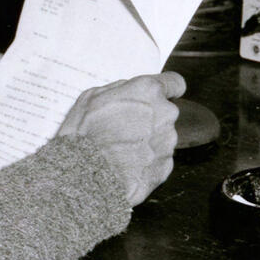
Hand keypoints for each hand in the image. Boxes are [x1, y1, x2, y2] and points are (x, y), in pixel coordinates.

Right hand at [54, 72, 185, 204]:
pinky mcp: (165, 167)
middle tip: (124, 130)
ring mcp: (167, 143)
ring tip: (120, 152)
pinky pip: (158, 161)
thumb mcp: (91, 98)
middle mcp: (165, 114)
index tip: (166, 94)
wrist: (85, 176)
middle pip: (165, 113)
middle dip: (150, 119)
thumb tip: (129, 93)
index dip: (169, 89)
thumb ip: (119, 90)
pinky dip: (146, 163)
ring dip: (147, 142)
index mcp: (148, 91)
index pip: (175, 83)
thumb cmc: (84, 134)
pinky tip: (126, 166)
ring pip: (161, 138)